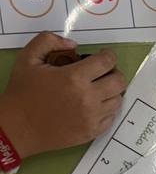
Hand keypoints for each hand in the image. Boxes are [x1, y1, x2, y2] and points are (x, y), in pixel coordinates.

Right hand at [0, 33, 124, 159]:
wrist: (17, 128)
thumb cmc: (22, 93)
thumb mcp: (28, 58)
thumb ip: (48, 41)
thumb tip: (73, 45)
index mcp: (74, 78)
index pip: (107, 62)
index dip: (108, 55)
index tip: (104, 55)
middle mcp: (88, 98)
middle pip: (119, 81)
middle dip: (113, 72)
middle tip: (102, 72)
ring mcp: (92, 117)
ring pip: (118, 100)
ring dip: (112, 91)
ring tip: (98, 88)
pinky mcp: (92, 132)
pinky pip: (111, 117)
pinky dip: (107, 108)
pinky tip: (94, 104)